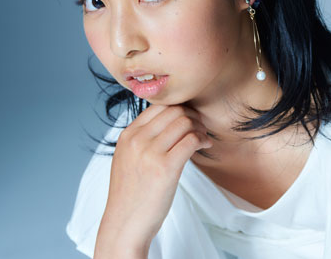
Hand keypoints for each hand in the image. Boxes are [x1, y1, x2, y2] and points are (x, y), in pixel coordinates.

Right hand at [94, 104, 212, 256]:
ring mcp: (149, 153)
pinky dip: (203, 140)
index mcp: (127, 135)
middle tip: (200, 128)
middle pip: (174, 110)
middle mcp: (137, 140)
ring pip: (185, 122)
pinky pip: (191, 140)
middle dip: (193, 116)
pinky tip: (205, 146)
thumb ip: (142, 139)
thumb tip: (169, 122)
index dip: (179, 108)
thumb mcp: (127, 158)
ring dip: (200, 127)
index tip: (189, 119)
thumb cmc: (131, 194)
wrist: (125, 225)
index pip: (158, 105)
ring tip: (203, 139)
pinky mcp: (165, 168)